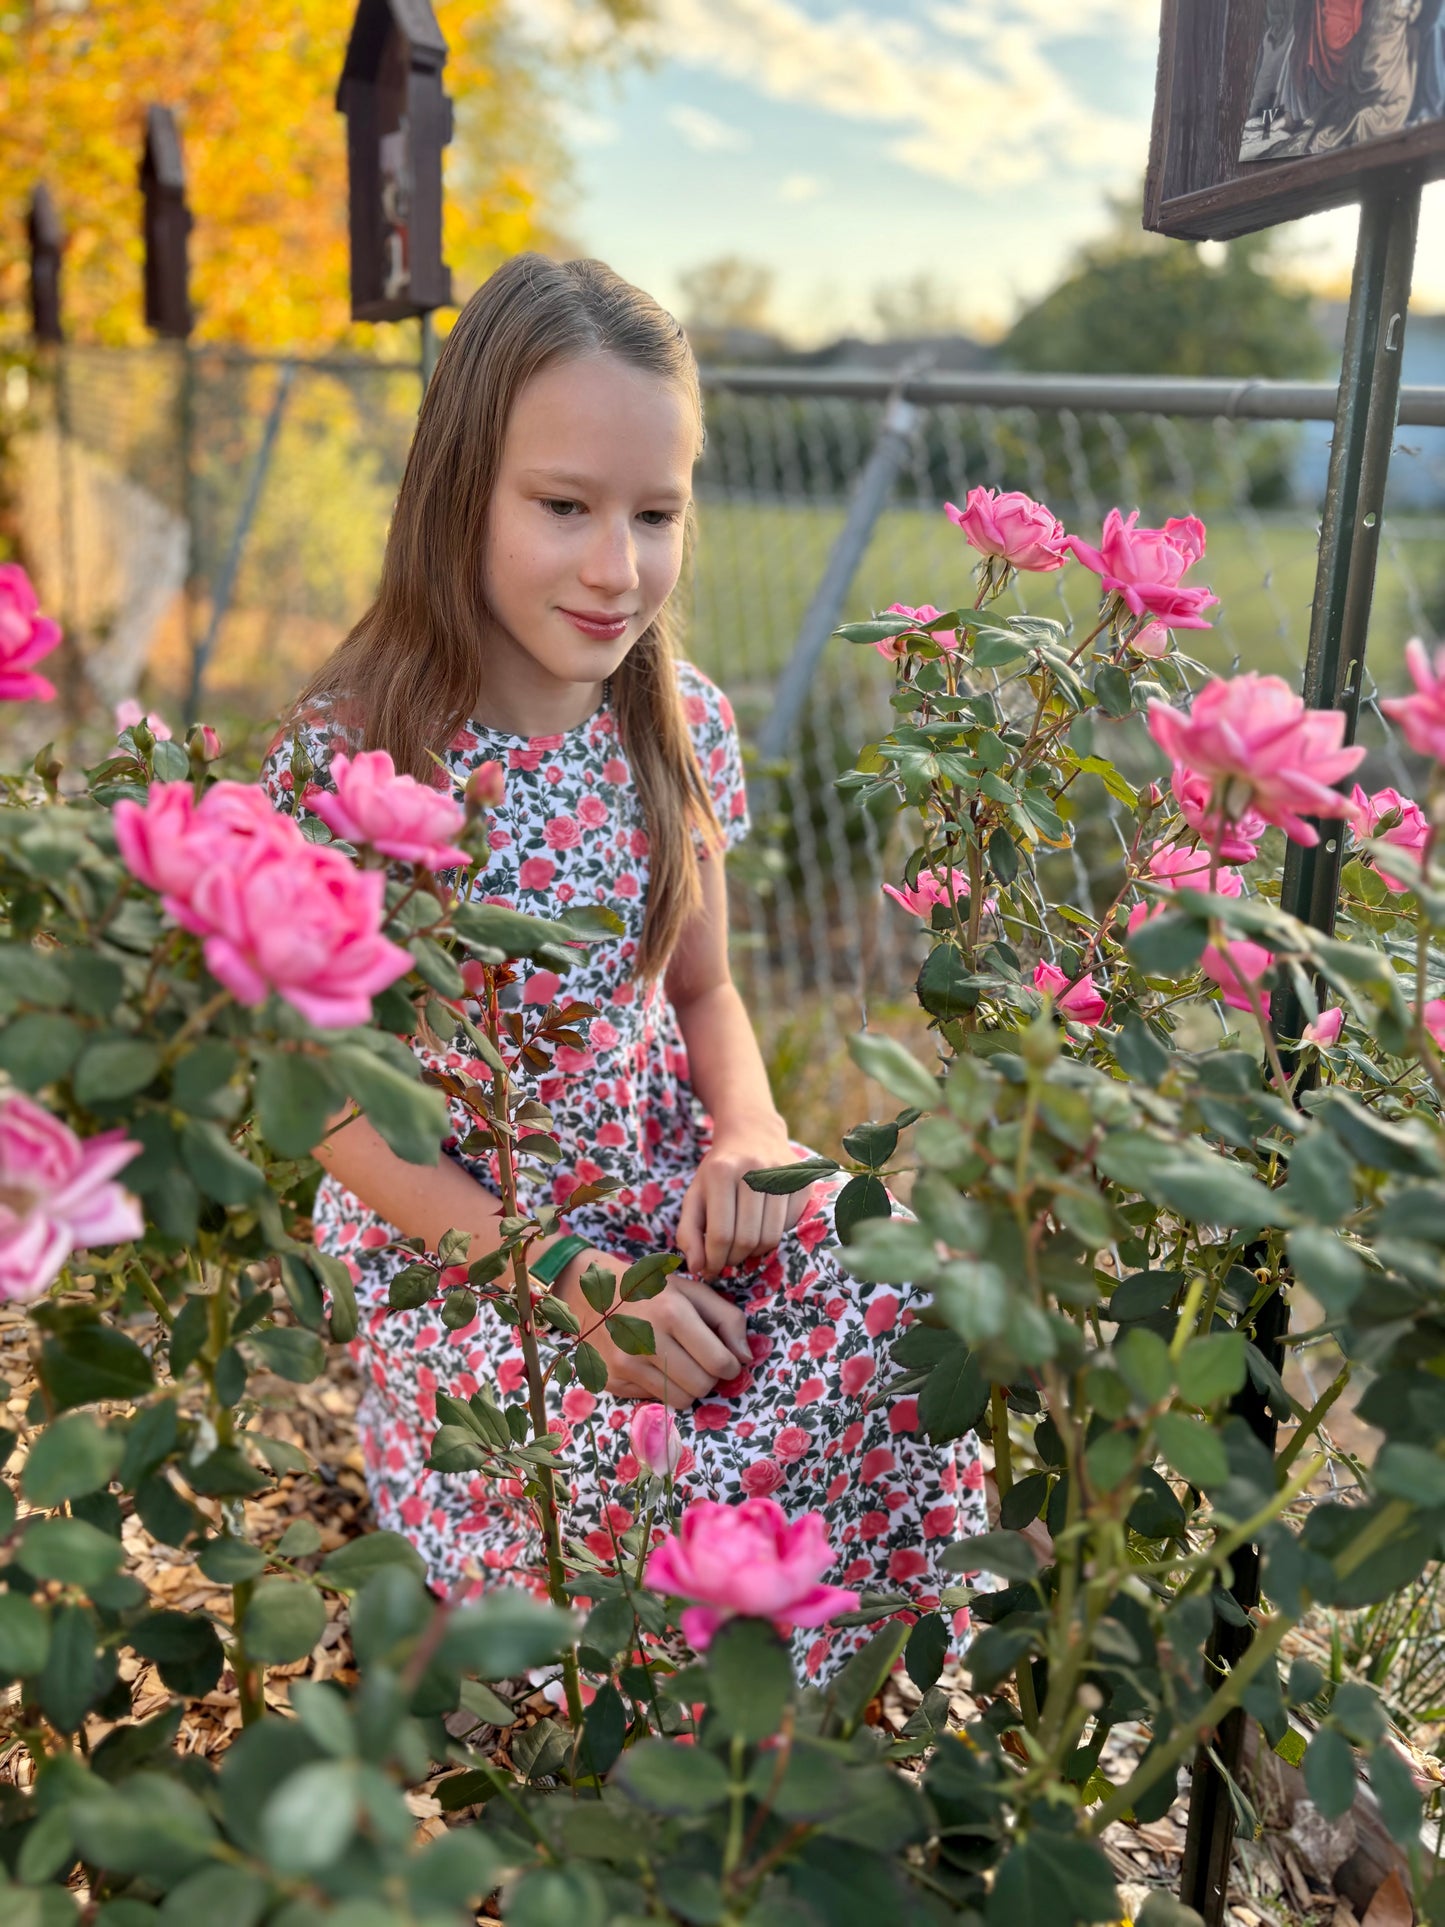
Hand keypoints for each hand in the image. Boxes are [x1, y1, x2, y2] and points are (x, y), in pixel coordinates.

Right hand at [556, 1249, 751, 1408]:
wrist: (588, 1292)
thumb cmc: (649, 1289)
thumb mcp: (691, 1290)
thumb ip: (727, 1319)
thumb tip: (745, 1357)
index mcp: (671, 1312)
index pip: (719, 1362)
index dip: (731, 1365)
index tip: (727, 1359)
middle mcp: (645, 1340)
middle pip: (701, 1386)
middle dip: (710, 1378)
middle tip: (703, 1362)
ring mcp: (625, 1364)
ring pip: (679, 1400)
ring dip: (688, 1387)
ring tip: (681, 1365)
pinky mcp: (612, 1381)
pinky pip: (654, 1399)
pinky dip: (662, 1387)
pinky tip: (653, 1365)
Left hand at [676, 1131, 815, 1277]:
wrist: (752, 1132)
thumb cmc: (718, 1171)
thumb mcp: (695, 1195)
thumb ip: (688, 1232)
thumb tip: (697, 1268)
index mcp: (721, 1172)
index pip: (721, 1234)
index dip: (715, 1260)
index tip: (710, 1270)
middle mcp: (754, 1170)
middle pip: (747, 1239)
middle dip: (734, 1259)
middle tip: (728, 1259)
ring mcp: (782, 1174)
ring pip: (770, 1237)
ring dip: (755, 1253)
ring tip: (743, 1247)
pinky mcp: (803, 1181)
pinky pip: (789, 1226)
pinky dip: (775, 1235)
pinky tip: (762, 1226)